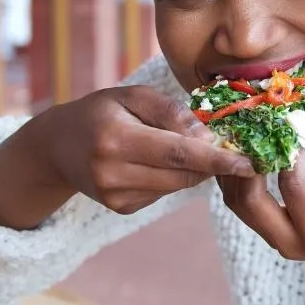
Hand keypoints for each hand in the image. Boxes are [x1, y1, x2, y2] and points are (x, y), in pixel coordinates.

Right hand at [0, 85, 254, 228]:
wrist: (56, 147)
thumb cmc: (100, 111)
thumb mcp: (131, 96)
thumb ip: (170, 112)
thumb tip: (206, 136)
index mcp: (115, 138)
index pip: (178, 153)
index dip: (217, 159)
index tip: (248, 162)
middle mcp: (112, 172)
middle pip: (182, 174)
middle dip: (211, 162)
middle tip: (229, 144)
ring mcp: (116, 196)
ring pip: (176, 186)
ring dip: (194, 169)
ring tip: (185, 145)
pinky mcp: (121, 208)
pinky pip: (163, 192)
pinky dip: (172, 176)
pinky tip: (156, 160)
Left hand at [217, 103, 304, 268]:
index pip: (292, 185)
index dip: (286, 150)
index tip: (285, 119)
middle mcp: (290, 243)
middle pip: (250, 201)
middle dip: (246, 161)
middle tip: (251, 127)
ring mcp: (275, 241)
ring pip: (238, 203)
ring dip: (235, 168)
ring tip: (242, 135)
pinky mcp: (268, 232)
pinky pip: (242, 204)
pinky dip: (238, 177)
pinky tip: (242, 151)